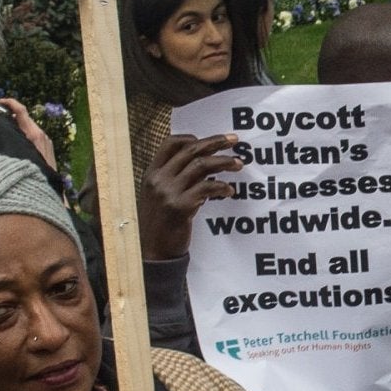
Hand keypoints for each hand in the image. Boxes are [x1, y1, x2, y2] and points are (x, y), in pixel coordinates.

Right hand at [0, 97, 57, 169]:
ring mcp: (46, 138)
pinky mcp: (49, 144)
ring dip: (19, 125)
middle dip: (12, 114)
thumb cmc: (32, 173)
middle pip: (25, 117)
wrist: (50, 185)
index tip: (0, 101)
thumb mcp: (18, 155)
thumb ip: (12, 140)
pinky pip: (35, 134)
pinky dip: (26, 133)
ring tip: (7, 130)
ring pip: (30, 126)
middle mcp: (41, 134)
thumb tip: (2, 130)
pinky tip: (20, 141)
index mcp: (33, 134)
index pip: (21, 111)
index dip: (11, 103)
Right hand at [137, 131, 242, 260]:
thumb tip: (205, 165)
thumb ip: (176, 179)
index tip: (211, 140)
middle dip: (215, 142)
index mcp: (151, 173)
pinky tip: (229, 191)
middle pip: (190, 150)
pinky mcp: (181, 207)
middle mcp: (159, 179)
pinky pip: (207, 188)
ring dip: (224, 162)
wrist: (153, 253)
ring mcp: (169, 192)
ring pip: (202, 165)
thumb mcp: (159, 196)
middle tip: (234, 140)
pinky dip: (222, 187)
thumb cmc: (160, 225)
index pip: (170, 143)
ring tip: (238, 164)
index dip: (191, 137)